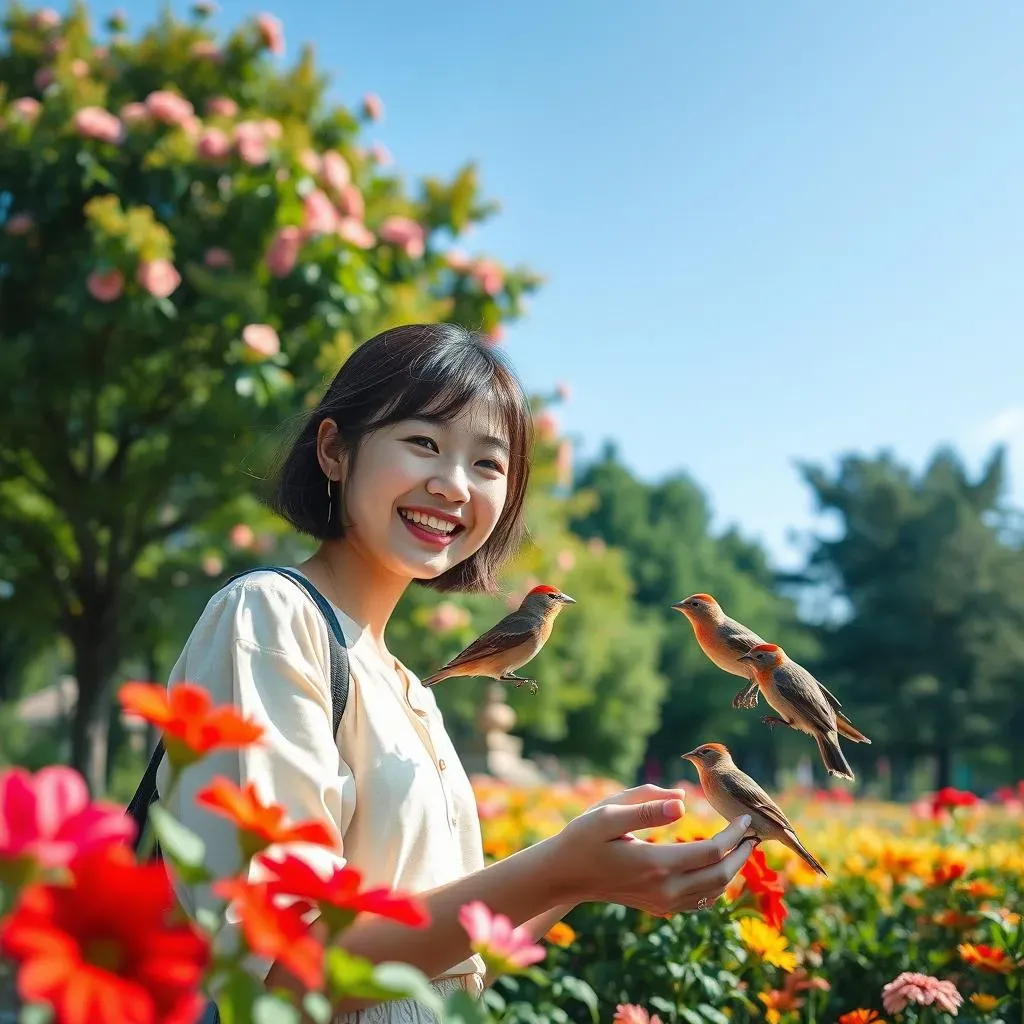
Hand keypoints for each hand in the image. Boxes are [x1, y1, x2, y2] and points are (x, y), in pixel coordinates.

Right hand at [548, 784, 755, 915]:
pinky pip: (699, 900)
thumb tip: (683, 803)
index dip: (733, 835)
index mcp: (655, 863)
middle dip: (741, 853)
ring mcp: (662, 902)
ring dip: (732, 869)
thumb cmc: (583, 837)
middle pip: (720, 876)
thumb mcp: (608, 814)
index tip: (744, 818)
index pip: (711, 852)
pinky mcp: (659, 907)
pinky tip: (717, 866)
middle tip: (752, 831)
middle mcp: (664, 889)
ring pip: (713, 891)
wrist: (564, 875)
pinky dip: (716, 884)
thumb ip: (646, 808)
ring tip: (741, 845)